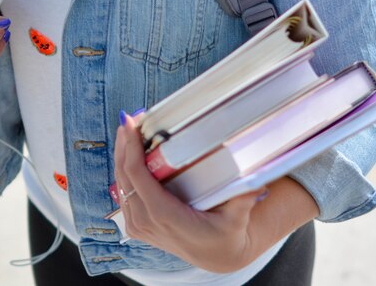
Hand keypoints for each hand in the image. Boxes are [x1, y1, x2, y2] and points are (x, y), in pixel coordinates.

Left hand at [113, 112, 267, 272]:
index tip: (131, 125)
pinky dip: (124, 171)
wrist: (217, 256)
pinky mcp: (138, 226)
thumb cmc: (226, 235)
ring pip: (120, 184)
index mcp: (165, 216)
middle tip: (129, 119)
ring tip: (128, 130)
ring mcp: (139, 226)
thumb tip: (255, 182)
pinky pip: (124, 194)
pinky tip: (128, 153)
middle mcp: (146, 222)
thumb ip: (243, 200)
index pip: (137, 177)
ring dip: (121, 156)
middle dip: (124, 145)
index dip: (131, 149)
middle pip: (124, 176)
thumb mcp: (237, 219)